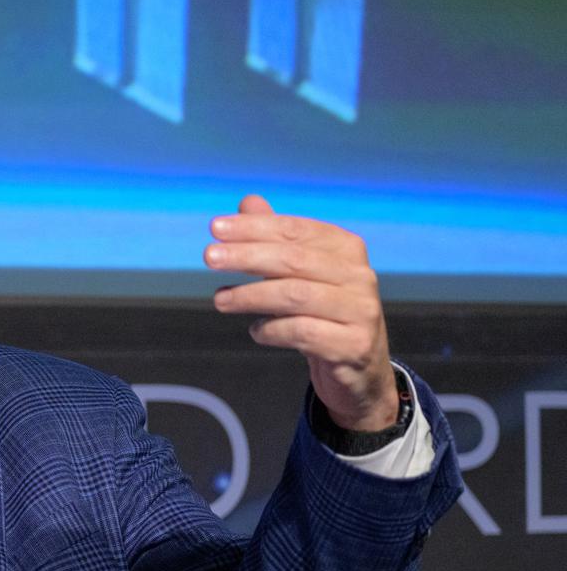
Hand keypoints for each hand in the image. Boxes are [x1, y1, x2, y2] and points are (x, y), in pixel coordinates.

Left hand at [205, 195, 397, 432]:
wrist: (359, 367)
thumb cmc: (322, 311)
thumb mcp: (300, 273)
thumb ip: (276, 239)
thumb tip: (248, 202)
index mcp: (345, 248)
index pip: (294, 230)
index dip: (254, 227)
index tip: (216, 228)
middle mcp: (359, 275)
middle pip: (294, 260)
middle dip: (247, 256)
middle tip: (209, 258)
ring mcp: (360, 311)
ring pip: (296, 296)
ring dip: (251, 295)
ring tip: (220, 299)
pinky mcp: (353, 345)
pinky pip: (303, 332)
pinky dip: (272, 330)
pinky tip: (256, 330)